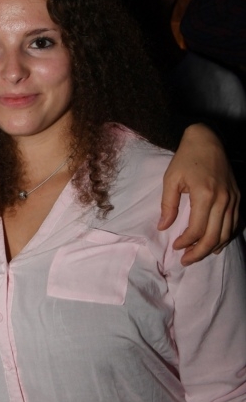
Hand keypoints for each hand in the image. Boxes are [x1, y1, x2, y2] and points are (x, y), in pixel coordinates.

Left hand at [158, 124, 239, 264]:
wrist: (207, 140)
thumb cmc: (186, 158)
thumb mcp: (171, 179)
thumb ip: (167, 205)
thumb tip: (163, 227)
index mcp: (204, 194)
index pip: (197, 229)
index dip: (186, 242)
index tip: (175, 247)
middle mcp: (222, 199)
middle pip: (214, 236)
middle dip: (199, 252)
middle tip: (186, 260)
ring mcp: (233, 199)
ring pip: (227, 233)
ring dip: (212, 248)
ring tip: (198, 255)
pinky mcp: (238, 198)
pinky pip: (235, 224)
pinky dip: (226, 237)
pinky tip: (215, 244)